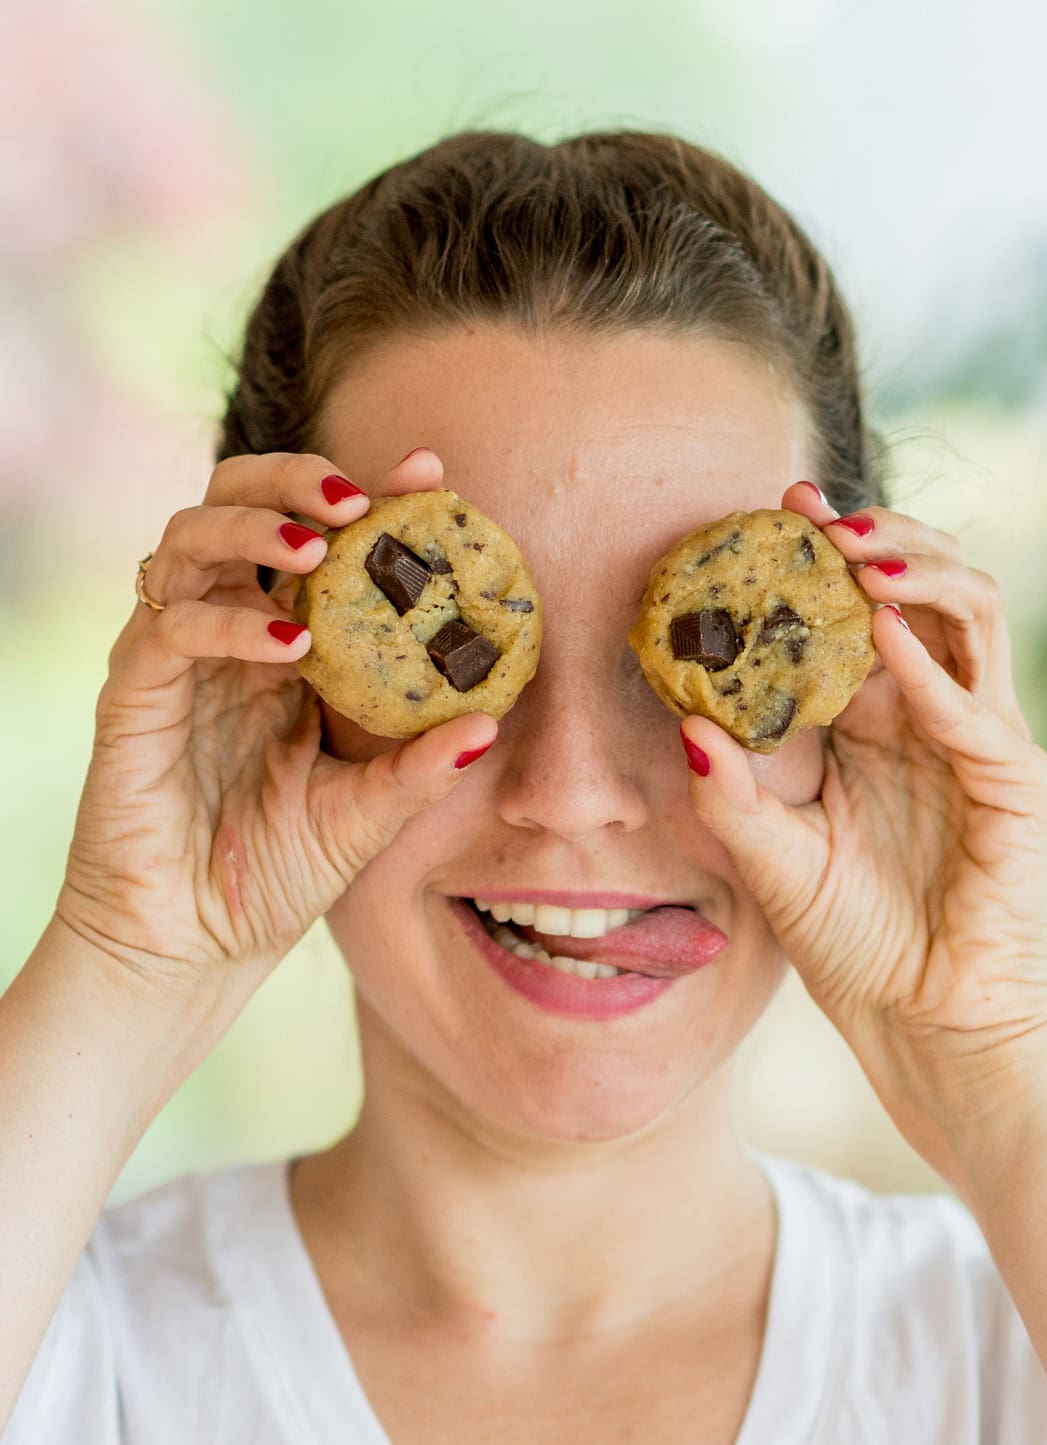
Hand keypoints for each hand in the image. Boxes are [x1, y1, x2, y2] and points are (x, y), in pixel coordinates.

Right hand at [57, 447, 494, 997]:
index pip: (316, 538)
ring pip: (187, 541)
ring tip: (319, 547)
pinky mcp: (133, 696)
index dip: (367, 493)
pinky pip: (168, 628)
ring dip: (253, 529)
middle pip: (233, 501)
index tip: (430, 473)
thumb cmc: (272, 875)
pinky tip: (288, 645)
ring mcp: (173, 658)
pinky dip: (228, 623)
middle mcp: (223, 633)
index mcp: (280, 643)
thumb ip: (419, 767)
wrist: (194, 947)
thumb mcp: (366, 817)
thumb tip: (490, 723)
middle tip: (357, 499)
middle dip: (292, 480)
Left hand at [679, 481, 1046, 1166]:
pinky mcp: (1016, 787)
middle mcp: (934, 715)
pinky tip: (882, 644)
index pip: (862, 608)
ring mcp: (982, 743)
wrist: (924, 1027)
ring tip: (854, 556)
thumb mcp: (771, 861)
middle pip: (929, 586)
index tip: (771, 510)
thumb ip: (729, 794)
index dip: (825, 554)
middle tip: (811, 514)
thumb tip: (682, 722)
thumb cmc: (856, 944)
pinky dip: (933, 672)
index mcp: (878, 720)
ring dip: (918, 574)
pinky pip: (980, 712)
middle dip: (878, 537)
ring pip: (977, 615)